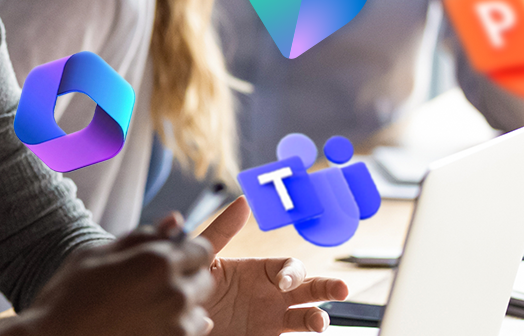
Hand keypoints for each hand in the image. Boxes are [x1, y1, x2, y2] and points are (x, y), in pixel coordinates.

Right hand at [3, 214, 213, 335]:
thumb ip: (141, 237)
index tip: (173, 255)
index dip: (187, 250)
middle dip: (187, 276)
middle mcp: (174, 294)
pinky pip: (191, 332)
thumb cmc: (69, 295)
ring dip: (182, 305)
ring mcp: (175, 327)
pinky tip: (148, 324)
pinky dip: (176, 327)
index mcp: (157, 262)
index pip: (201, 249)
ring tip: (146, 307)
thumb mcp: (97, 253)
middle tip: (155, 282)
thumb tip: (176, 220)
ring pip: (198, 308)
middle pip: (205, 279)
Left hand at [194, 198, 349, 334]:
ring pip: (307, 314)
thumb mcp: (207, 256)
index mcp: (260, 271)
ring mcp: (272, 315)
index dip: (292, 272)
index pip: (289, 266)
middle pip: (309, 288)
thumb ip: (223, 230)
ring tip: (320, 323)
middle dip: (328, 288)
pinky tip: (310, 331)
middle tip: (342, 290)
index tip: (282, 283)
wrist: (182, 316)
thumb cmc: (193, 282)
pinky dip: (305, 332)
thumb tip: (243, 201)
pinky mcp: (267, 335)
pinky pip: (292, 334)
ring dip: (319, 316)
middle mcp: (272, 292)